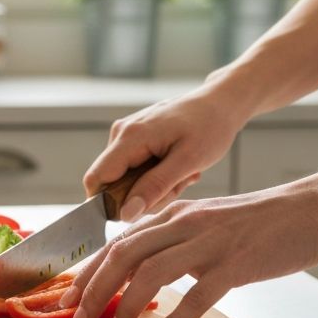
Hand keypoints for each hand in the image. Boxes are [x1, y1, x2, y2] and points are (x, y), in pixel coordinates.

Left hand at [61, 181, 317, 317]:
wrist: (314, 208)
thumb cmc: (263, 222)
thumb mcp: (207, 223)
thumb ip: (176, 240)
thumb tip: (144, 269)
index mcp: (175, 214)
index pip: (117, 242)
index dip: (88, 272)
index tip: (68, 298)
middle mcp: (184, 223)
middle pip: (123, 255)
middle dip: (93, 290)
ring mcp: (209, 242)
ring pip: (150, 273)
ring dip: (125, 306)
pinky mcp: (236, 263)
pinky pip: (196, 296)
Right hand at [84, 88, 246, 221]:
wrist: (220, 103)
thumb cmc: (209, 127)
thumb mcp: (187, 161)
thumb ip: (155, 187)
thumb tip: (125, 213)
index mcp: (130, 137)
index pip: (96, 179)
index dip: (108, 204)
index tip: (141, 210)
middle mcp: (121, 133)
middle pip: (112, 183)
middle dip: (142, 196)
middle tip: (177, 186)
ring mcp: (126, 134)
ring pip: (125, 179)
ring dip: (153, 187)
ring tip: (182, 175)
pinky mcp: (134, 138)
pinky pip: (134, 169)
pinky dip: (155, 176)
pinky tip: (177, 167)